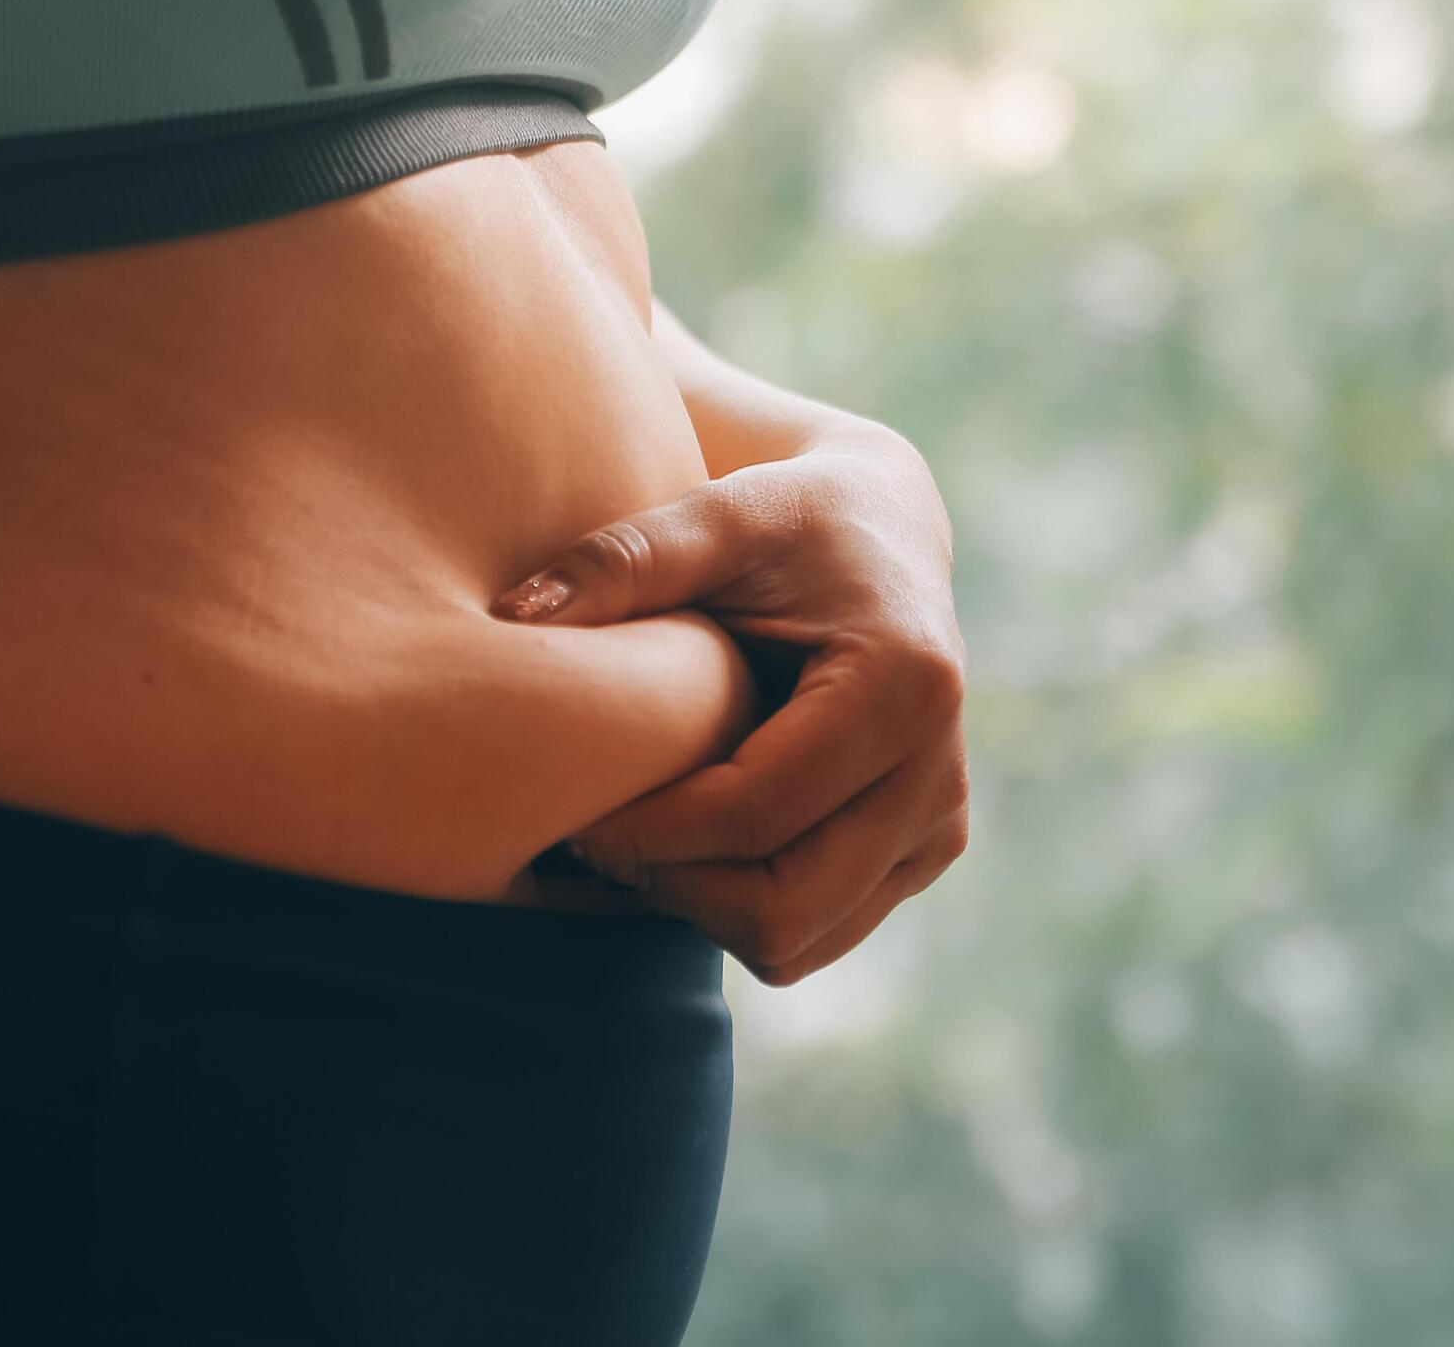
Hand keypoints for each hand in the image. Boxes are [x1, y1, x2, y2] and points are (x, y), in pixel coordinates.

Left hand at [492, 428, 970, 984]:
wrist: (879, 533)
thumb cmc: (786, 517)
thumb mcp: (714, 514)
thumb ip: (622, 558)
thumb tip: (514, 615)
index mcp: (904, 686)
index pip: (754, 814)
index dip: (645, 832)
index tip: (565, 810)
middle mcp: (939, 770)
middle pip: (782, 907)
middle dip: (671, 885)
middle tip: (592, 835)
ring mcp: (939, 824)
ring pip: (795, 940)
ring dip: (699, 906)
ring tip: (638, 829)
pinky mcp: (923, 854)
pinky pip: (813, 936)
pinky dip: (739, 909)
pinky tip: (690, 837)